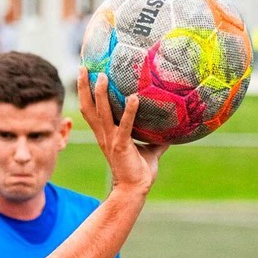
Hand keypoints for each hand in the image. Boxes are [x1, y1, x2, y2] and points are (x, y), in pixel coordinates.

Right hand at [77, 67, 168, 195]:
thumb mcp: (150, 149)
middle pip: (89, 108)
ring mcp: (111, 140)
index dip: (85, 92)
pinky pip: (125, 126)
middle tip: (84, 68)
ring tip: (103, 77)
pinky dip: (129, 112)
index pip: (91, 110)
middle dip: (84, 88)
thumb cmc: (139, 171)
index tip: (86, 74)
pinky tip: (134, 97)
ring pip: (101, 114)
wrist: (134, 190)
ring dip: (101, 95)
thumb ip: (156, 137)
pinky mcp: (121, 147)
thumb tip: (173, 127)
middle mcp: (104, 135)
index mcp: (106, 134)